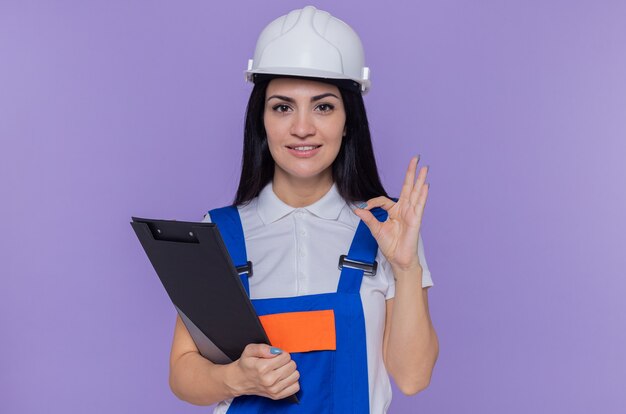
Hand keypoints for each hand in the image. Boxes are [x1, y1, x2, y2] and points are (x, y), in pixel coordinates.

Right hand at [231, 343, 299, 399]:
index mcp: (263, 368)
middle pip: (292, 365)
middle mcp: (269, 380)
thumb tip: (276, 351)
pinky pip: (295, 387)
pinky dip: (292, 381)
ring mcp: (274, 390)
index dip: (281, 354)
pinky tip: (283, 378)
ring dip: (290, 371)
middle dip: (286, 362)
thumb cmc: (246, 364)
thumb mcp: (249, 350)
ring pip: (295, 375)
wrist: (240, 380)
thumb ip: (262, 348)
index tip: (275, 356)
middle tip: (277, 363)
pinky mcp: (277, 396)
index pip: (286, 357)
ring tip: (280, 370)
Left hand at [354, 156, 428, 271]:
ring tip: (424, 167)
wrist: (398, 259)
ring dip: (420, 179)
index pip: (384, 200)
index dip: (373, 202)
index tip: (364, 208)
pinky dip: (423, 195)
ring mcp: (411, 213)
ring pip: (416, 193)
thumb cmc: (391, 245)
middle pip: (408, 187)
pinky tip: (425, 185)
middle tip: (415, 158)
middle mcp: (405, 210)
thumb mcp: (376, 229)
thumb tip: (357, 208)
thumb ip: (368, 218)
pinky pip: (419, 205)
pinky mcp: (416, 220)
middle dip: (411, 173)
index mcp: (395, 211)